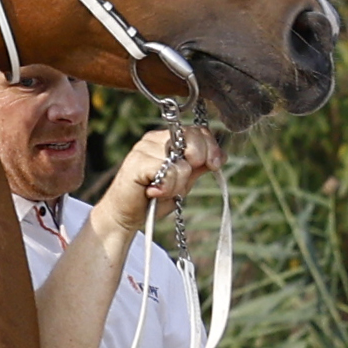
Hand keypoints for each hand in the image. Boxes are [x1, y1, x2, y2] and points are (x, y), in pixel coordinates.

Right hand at [106, 125, 220, 226]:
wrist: (125, 216)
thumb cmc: (153, 199)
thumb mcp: (182, 182)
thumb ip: (198, 168)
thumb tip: (222, 156)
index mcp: (166, 139)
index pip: (197, 131)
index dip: (211, 147)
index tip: (215, 165)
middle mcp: (155, 139)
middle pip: (192, 137)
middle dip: (198, 161)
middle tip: (182, 182)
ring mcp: (144, 148)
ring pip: (181, 162)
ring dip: (178, 184)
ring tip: (162, 191)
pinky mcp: (137, 162)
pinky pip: (167, 171)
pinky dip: (167, 187)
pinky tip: (153, 192)